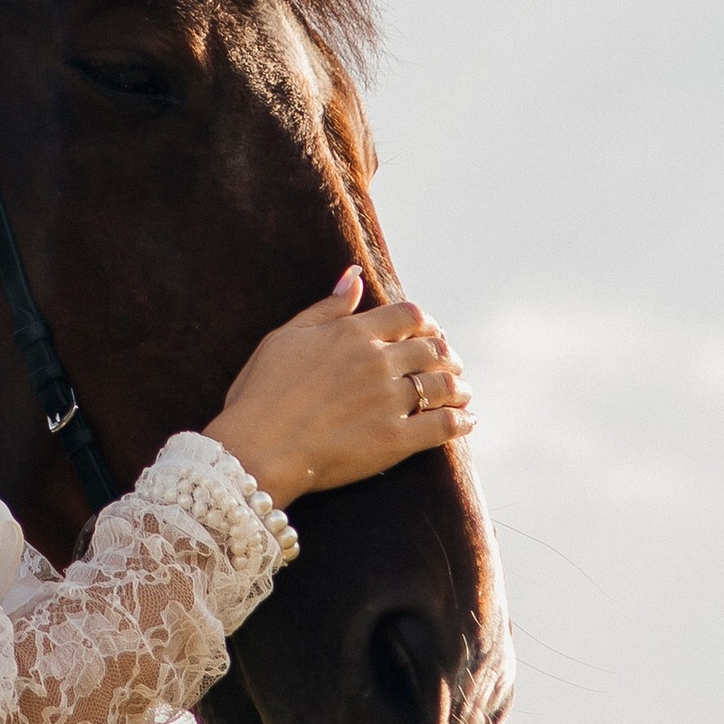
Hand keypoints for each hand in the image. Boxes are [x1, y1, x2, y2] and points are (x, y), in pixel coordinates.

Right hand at [206, 267, 471, 507]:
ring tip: (461, 393)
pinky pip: (444, 426)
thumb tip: (355, 276)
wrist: (258, 447)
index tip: (430, 333)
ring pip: (444, 386)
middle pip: (434, 349)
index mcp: (352, 334)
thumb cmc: (262, 392)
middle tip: (449, 365)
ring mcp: (389, 402)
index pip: (410, 315)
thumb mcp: (286, 337)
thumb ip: (327, 308)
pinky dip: (461, 422)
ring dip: (459, 388)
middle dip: (447, 356)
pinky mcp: (396, 441)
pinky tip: (465, 421)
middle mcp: (377, 363)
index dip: (427, 323)